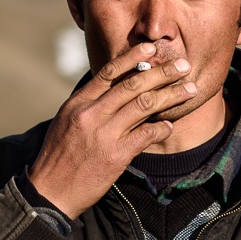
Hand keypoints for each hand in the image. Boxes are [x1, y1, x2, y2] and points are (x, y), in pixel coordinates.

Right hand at [27, 43, 196, 217]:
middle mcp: (91, 114)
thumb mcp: (67, 122)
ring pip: (144, 105)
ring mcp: (104, 134)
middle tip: (183, 65)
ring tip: (190, 90)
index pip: (109, 72)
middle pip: (133, 84)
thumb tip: (112, 88)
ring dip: (171, 95)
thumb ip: (88, 104)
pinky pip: (145, 135)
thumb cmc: (59, 157)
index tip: (153, 48)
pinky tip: (170, 124)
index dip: (134, 57)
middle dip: (162, 72)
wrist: (50, 192)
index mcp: (78, 102)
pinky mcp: (115, 156)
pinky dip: (161, 128)